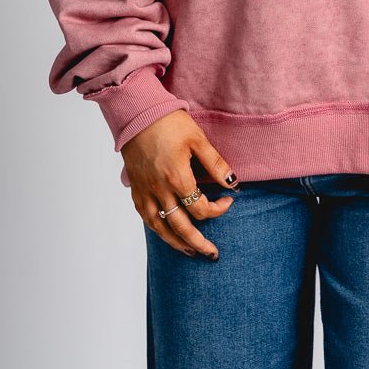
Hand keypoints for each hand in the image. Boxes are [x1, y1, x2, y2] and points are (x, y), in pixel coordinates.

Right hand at [121, 109, 238, 257]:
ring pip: (161, 228)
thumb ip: (216, 164)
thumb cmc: (169, 123)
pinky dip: (157, 230)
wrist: (138, 114)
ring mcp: (145, 192)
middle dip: (199, 243)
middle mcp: (159, 190)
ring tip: (191, 252)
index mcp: (177, 178)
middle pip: (181, 227)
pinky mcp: (136, 189)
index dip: (218, 208)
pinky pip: (146, 217)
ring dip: (177, 243)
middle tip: (213, 254)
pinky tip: (166, 233)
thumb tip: (233, 183)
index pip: (201, 208)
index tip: (229, 200)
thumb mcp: (198, 139)